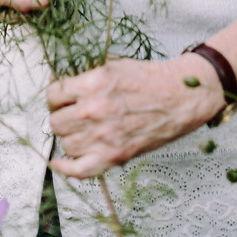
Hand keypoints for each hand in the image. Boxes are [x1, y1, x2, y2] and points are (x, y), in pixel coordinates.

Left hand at [46, 53, 223, 178]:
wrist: (181, 96)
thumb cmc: (151, 80)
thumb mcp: (113, 66)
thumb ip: (85, 77)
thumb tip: (58, 83)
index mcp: (94, 83)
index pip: (54, 94)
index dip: (56, 96)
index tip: (60, 99)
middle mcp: (94, 110)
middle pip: (56, 121)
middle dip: (62, 117)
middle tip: (72, 115)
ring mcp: (104, 135)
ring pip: (66, 144)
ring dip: (70, 138)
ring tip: (82, 131)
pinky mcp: (115, 155)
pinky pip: (79, 170)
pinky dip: (66, 169)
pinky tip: (60, 163)